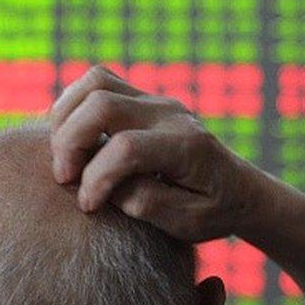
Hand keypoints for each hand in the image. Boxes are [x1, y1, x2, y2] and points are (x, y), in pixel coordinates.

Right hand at [49, 65, 264, 241]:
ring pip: (95, 82)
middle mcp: (170, 114)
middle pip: (102, 104)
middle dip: (70, 142)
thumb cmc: (213, 211)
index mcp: (187, 147)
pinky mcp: (143, 99)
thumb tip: (99, 185)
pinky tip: (72, 140)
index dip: (96, 178)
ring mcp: (156, 100)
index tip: (88, 206)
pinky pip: (98, 83)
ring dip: (66, 118)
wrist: (240, 189)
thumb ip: (144, 203)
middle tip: (64, 179)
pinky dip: (74, 107)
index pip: (126, 148)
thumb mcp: (185, 222)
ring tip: (64, 156)